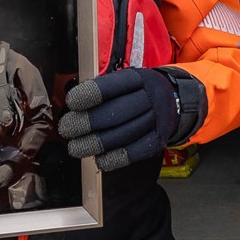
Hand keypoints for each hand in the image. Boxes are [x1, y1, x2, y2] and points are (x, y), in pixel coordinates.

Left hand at [60, 68, 198, 171]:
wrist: (172, 101)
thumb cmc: (136, 92)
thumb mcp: (122, 82)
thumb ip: (100, 92)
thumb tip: (72, 110)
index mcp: (137, 79)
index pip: (113, 86)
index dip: (90, 95)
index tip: (72, 103)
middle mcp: (150, 98)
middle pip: (117, 112)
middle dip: (88, 122)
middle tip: (67, 129)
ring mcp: (156, 120)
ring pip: (124, 134)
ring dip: (96, 144)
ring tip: (76, 148)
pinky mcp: (158, 140)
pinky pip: (136, 151)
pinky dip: (116, 158)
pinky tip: (100, 160)